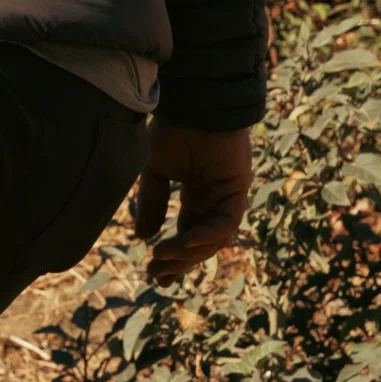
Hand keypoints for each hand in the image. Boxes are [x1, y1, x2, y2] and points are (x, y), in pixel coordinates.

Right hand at [133, 121, 252, 283]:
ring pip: (214, 239)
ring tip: (162, 259)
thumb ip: (151, 204)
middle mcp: (214, 200)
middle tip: (156, 276)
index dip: (173, 257)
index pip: (187, 235)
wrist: (191, 106)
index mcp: (196, 195)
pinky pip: (226, 223)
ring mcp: (228, 196)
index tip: (155, 275)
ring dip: (189, 253)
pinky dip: (206, 236)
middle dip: (179, 262)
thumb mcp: (154, 173)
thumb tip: (142, 238)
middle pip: (201, 243)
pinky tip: (183, 244)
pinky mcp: (238, 190)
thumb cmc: (173, 130)